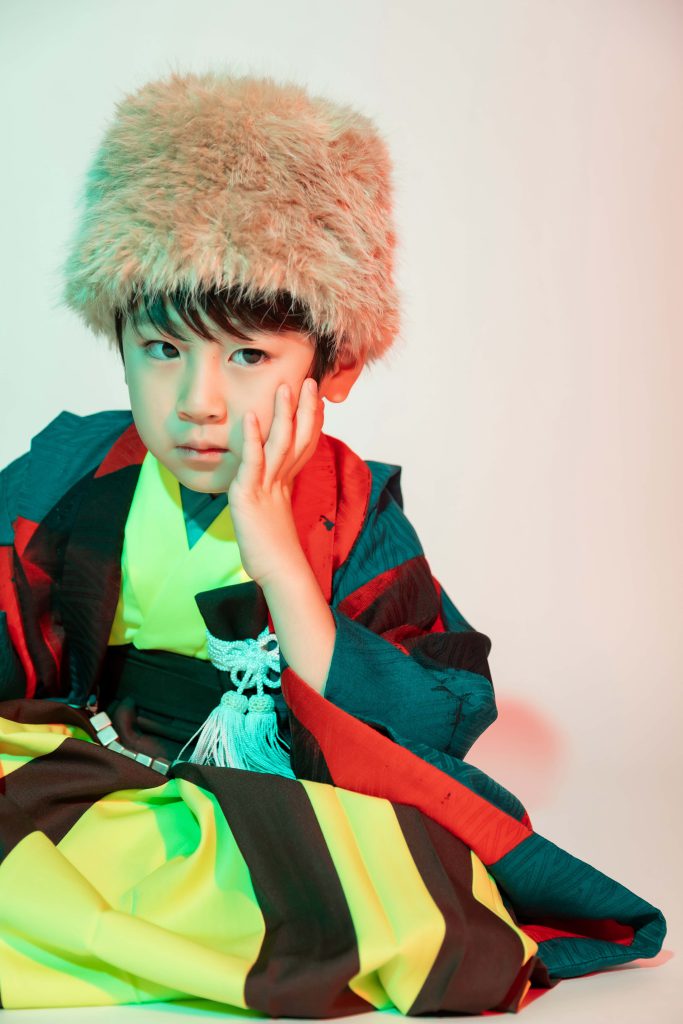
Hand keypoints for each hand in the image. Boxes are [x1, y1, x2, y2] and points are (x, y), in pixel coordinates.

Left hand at [227, 376, 324, 585]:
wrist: (280, 575)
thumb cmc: (274, 553)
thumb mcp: (272, 517)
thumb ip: (272, 499)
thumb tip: (272, 493)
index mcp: (287, 485)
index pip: (302, 445)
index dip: (310, 422)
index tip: (316, 400)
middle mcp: (282, 481)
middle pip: (297, 438)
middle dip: (304, 409)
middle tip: (310, 381)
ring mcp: (267, 487)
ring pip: (279, 443)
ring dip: (283, 414)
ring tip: (286, 387)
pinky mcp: (250, 495)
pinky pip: (252, 461)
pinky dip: (253, 438)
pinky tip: (254, 416)